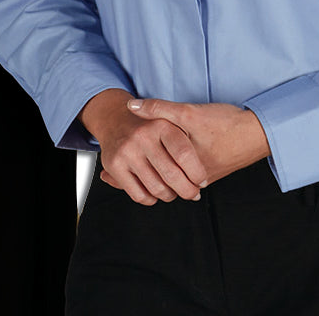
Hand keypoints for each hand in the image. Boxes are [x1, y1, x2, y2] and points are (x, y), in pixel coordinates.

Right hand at [79, 88, 207, 205]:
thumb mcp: (169, 123)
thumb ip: (187, 144)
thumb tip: (203, 180)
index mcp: (160, 124)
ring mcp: (127, 151)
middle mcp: (142, 136)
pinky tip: (155, 192)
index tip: (202, 181)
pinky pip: (139, 195)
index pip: (184, 154)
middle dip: (188, 190)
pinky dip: (151, 198)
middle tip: (193, 193)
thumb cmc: (150, 128)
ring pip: (157, 188)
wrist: (115, 120)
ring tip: (174, 191)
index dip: (197, 173)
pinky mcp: (114, 165)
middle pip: (172, 175)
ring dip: (170, 195)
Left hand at [127, 99, 269, 185]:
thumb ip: (159, 109)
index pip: (150, 175)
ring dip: (155, 176)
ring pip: (171, 181)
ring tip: (136, 168)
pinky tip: (165, 161)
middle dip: (138, 180)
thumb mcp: (189, 113)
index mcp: (183, 166)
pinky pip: (183, 176)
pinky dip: (171, 171)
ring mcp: (202, 178)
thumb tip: (130, 106)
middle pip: (158, 182)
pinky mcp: (209, 172)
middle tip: (114, 176)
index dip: (128, 174)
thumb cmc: (225, 123)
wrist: (258, 133)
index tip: (109, 172)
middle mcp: (192, 178)